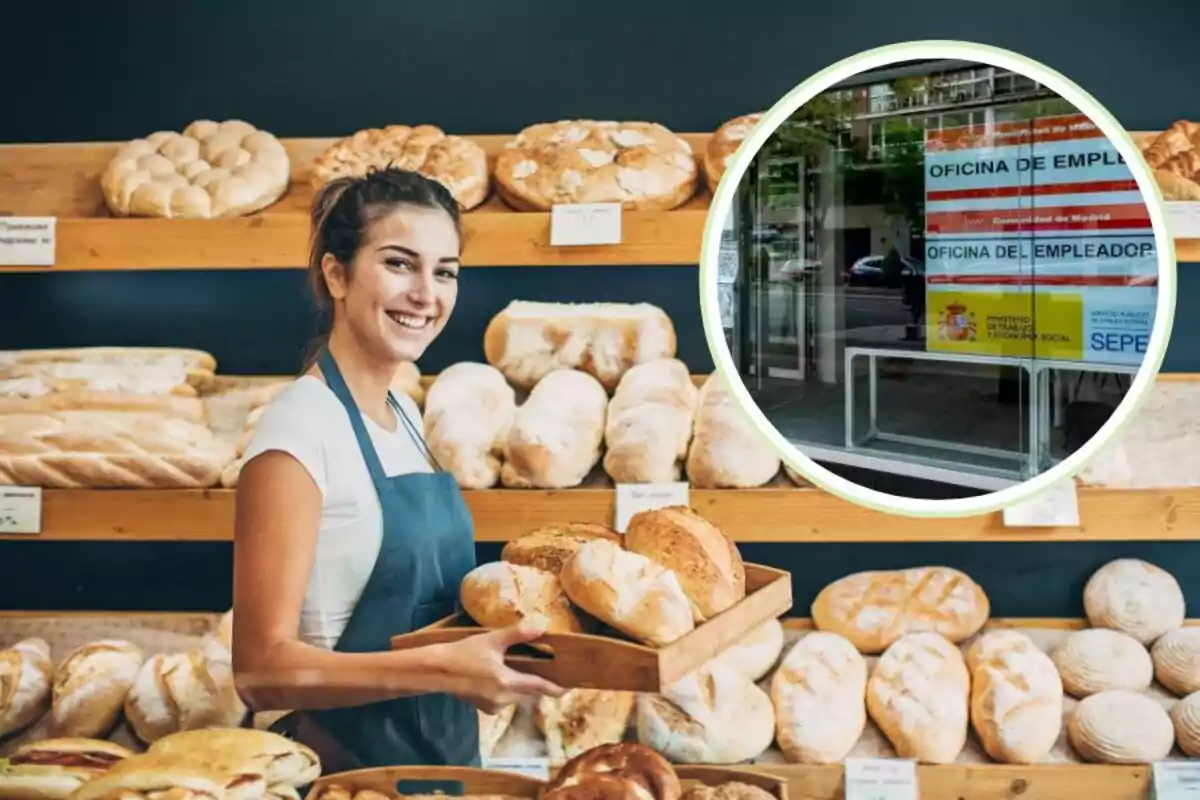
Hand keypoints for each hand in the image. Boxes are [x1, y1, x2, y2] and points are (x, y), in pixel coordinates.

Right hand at [433, 620, 564, 713]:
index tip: (567, 689)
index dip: (555, 688)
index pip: (539, 687)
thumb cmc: (463, 653)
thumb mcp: (491, 640)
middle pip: (529, 692)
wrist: (437, 671)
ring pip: (516, 696)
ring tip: (513, 668)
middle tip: (541, 670)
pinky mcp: (485, 708)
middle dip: (536, 683)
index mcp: (507, 682)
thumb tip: (541, 627)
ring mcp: (493, 706)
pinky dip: (506, 689)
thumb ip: (517, 634)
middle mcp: (503, 698)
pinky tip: (496, 677)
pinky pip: (504, 699)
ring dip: (520, 685)